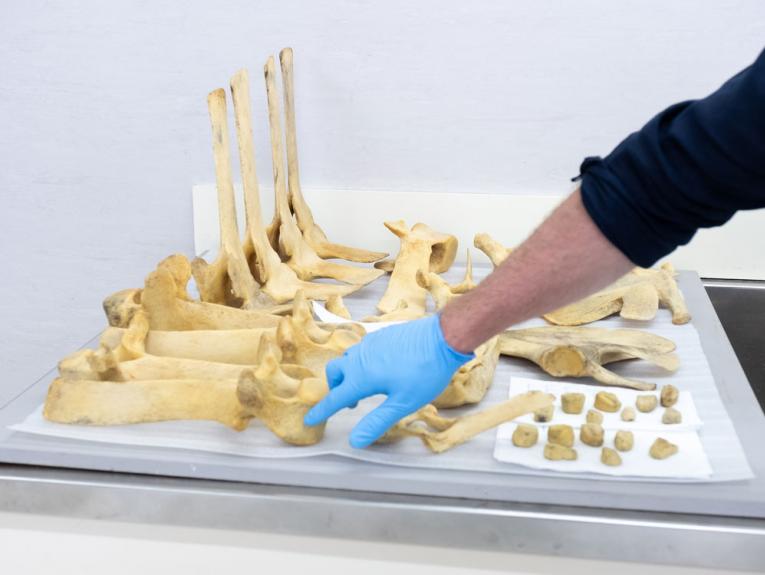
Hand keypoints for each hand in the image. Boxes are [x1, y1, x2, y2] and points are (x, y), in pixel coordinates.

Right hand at [304, 314, 473, 447]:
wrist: (443, 336)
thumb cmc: (426, 372)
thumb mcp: (403, 403)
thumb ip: (377, 422)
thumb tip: (355, 441)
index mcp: (363, 376)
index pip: (336, 397)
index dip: (322, 410)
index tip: (310, 419)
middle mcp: (361, 357)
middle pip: (335, 372)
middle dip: (335, 387)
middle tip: (349, 403)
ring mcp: (371, 343)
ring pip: (348, 358)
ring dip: (348, 374)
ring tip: (367, 388)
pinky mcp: (382, 335)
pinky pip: (362, 349)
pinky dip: (361, 362)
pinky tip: (381, 369)